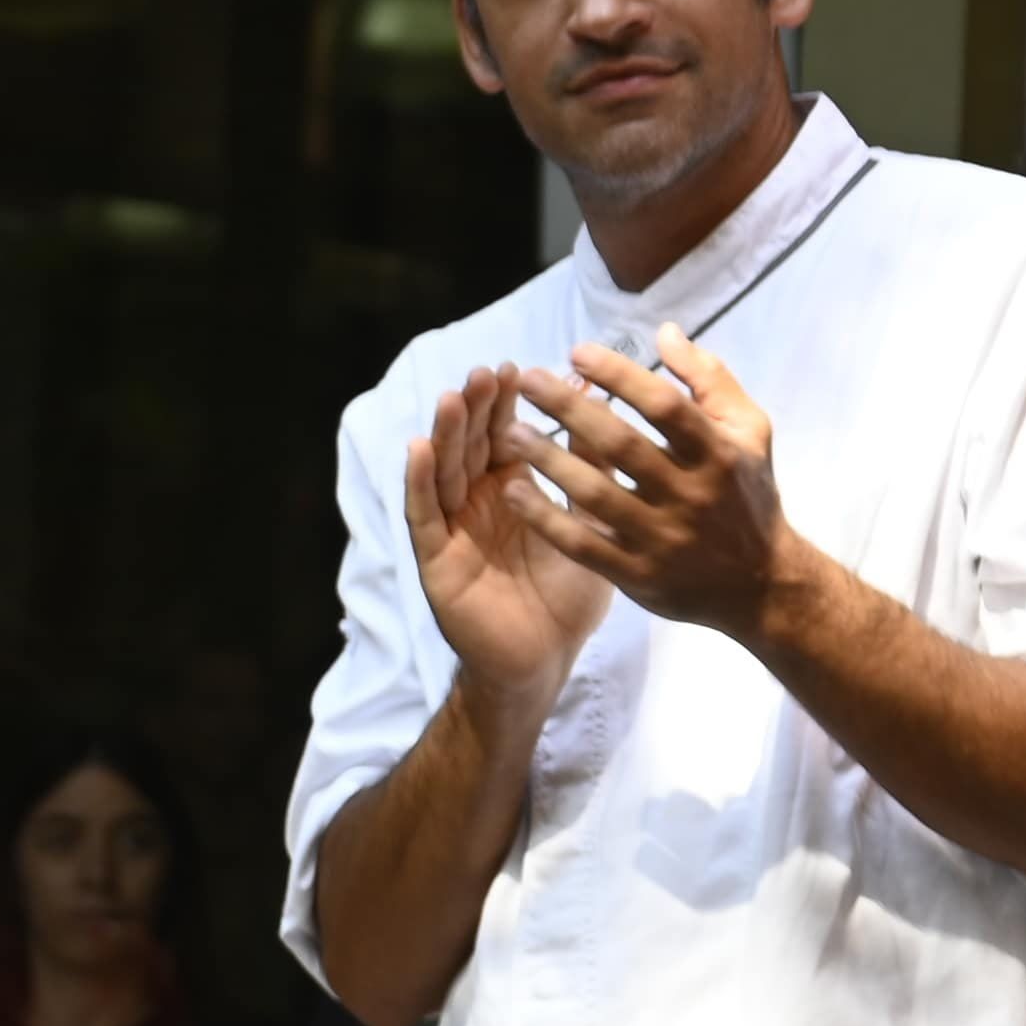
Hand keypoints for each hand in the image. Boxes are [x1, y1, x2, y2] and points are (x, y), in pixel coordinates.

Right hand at [402, 373, 609, 712]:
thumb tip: (606, 409)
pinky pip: (422, 515)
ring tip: (457, 396)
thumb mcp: (588, 523)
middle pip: (474, 446)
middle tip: (490, 372)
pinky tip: (419, 447)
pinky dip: (419, 480)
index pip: (507, 436)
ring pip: (445, 471)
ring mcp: (454, 528)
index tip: (522, 367)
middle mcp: (478, 503)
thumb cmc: (567, 594)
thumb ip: (592, 470)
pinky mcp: (436, 558)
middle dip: (480, 408)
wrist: (544, 658)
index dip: (510, 404)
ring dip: (448, 433)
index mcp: (514, 491)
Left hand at [502, 332, 819, 649]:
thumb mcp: (749, 430)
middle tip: (529, 380)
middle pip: (623, 445)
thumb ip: (710, 379)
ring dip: (549, 460)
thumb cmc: (747, 493)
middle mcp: (692, 494)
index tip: (578, 353)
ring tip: (511, 432)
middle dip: (571, 409)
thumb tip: (666, 332)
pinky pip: (582, 544)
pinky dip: (545, 517)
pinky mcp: (638, 574)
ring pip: (596, 494)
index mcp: (720, 453)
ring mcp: (664, 538)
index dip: (621, 376)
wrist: (761, 582)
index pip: (665, 406)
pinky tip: (515, 491)